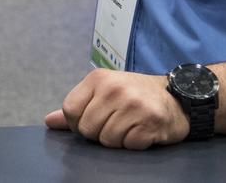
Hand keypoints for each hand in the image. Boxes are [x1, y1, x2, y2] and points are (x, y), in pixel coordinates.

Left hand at [43, 69, 189, 148]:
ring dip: (118, 140)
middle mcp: (114, 88)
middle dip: (99, 133)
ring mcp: (134, 104)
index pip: (70, 110)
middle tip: (116, 122)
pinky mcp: (150, 121)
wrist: (176, 96)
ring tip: (130, 126)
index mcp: (98, 78)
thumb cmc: (135, 95)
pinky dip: (135, 144)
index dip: (78, 123)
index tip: (94, 119)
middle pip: (87, 129)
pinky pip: (129, 145)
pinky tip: (142, 131)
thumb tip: (49, 121)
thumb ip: (76, 107)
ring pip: (107, 140)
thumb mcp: (104, 92)